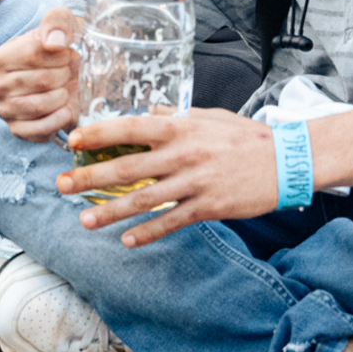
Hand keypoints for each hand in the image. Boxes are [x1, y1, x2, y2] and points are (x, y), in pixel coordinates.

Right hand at [0, 7, 79, 140]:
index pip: (32, 54)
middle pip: (39, 80)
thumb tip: (54, 42)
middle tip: (67, 73)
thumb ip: (57, 21)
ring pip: (36, 106)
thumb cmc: (61, 51)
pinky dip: (58, 119)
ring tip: (64, 90)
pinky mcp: (18, 131)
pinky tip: (64, 109)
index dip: (58, 55)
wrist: (70, 80)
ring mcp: (4, 110)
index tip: (66, 54)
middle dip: (62, 76)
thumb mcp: (63, 26)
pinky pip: (39, 129)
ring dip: (60, 97)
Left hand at [58, 109, 283, 247]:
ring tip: (85, 221)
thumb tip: (147, 110)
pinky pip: (172, 221)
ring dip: (111, 213)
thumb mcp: (210, 116)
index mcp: (181, 127)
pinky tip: (129, 240)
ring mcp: (196, 182)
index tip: (73, 141)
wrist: (290, 160)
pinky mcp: (210, 207)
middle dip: (90, 178)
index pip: (130, 128)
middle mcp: (183, 154)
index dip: (99, 135)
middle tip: (62, 186)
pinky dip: (149, 232)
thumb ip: (176, 115)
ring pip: (144, 200)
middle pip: (127, 167)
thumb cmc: (247, 136)